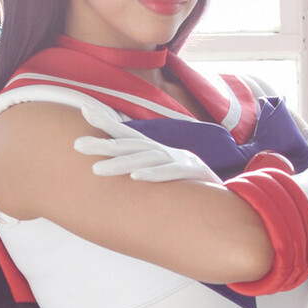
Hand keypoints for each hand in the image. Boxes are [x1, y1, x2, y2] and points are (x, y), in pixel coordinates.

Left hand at [73, 125, 222, 184]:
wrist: (230, 199)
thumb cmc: (192, 187)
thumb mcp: (166, 173)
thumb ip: (144, 167)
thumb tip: (120, 167)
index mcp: (158, 151)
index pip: (127, 134)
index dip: (106, 121)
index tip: (83, 108)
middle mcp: (167, 151)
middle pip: (131, 145)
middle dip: (103, 145)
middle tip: (77, 145)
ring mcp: (181, 161)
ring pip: (146, 160)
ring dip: (121, 164)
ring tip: (96, 170)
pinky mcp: (194, 174)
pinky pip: (170, 175)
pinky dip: (153, 175)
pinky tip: (136, 178)